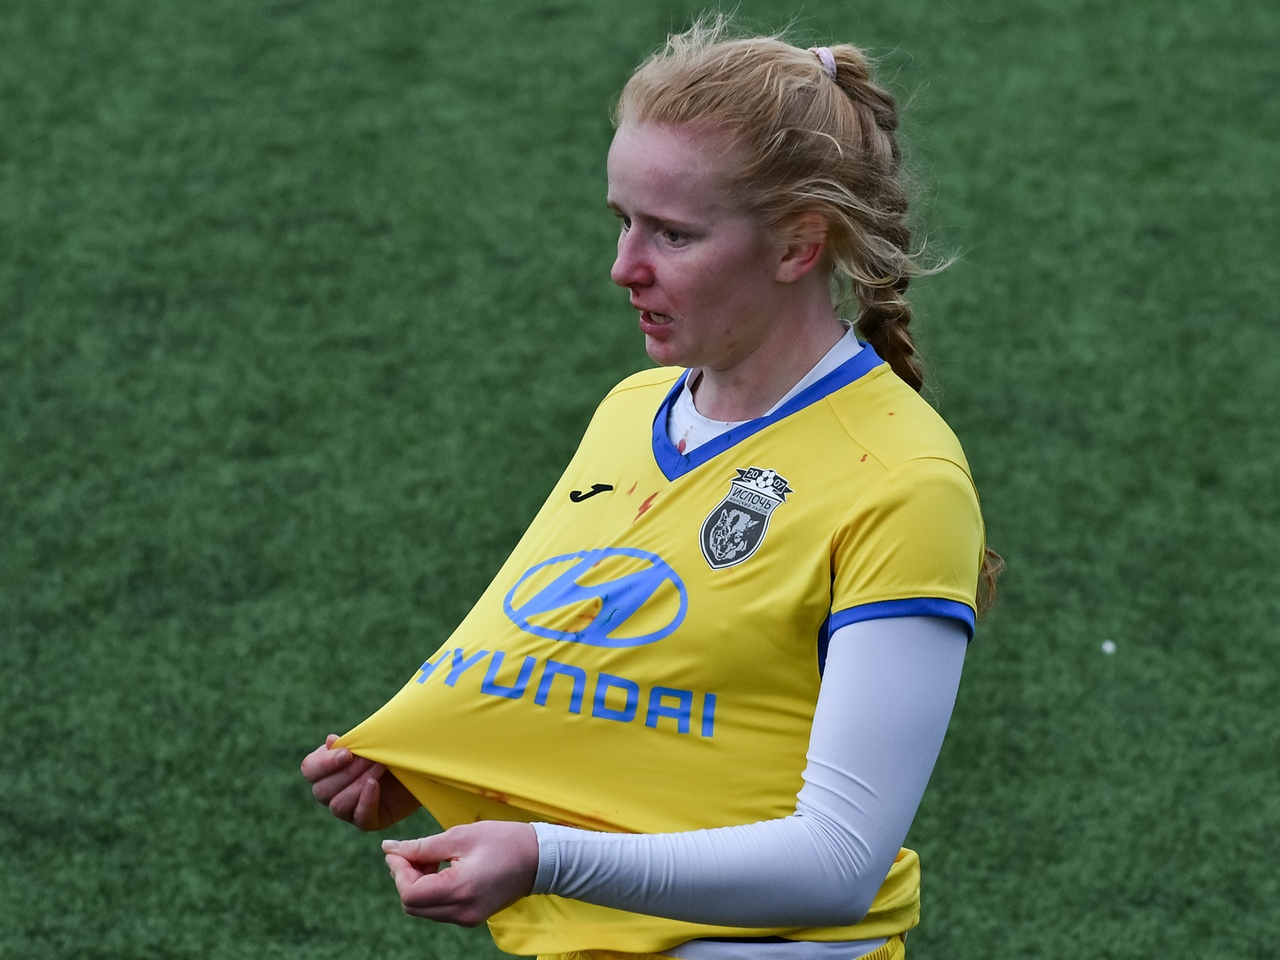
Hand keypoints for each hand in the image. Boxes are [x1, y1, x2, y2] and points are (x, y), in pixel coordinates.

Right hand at [300, 734, 420, 830]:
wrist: (418, 764)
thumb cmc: (390, 749)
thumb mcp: (371, 741)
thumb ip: (351, 742)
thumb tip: (330, 741)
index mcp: (326, 769)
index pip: (309, 769)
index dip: (324, 763)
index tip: (347, 753)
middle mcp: (332, 793)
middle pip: (322, 790)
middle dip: (348, 772)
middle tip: (370, 758)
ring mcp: (348, 810)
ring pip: (338, 805)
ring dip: (359, 783)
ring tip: (380, 766)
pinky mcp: (368, 821)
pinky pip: (360, 817)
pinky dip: (367, 800)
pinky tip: (376, 784)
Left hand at [382, 821, 538, 926]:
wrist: (540, 858)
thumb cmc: (503, 840)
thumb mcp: (460, 836)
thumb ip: (422, 846)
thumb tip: (389, 849)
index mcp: (460, 891)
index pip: (410, 894)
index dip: (398, 871)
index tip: (398, 850)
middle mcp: (462, 912)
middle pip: (412, 905)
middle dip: (405, 878)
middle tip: (412, 852)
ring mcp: (468, 918)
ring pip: (423, 909)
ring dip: (417, 884)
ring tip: (429, 858)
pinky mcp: (472, 917)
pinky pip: (439, 909)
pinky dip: (431, 890)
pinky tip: (441, 869)